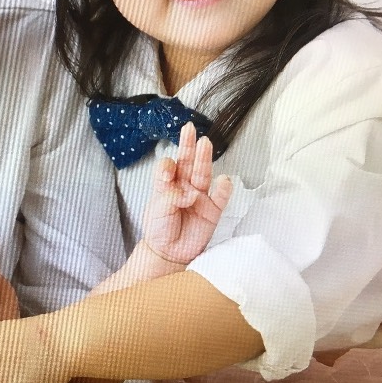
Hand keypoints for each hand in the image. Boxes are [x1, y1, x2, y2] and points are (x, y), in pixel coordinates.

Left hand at [140, 122, 231, 266]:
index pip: (168, 167)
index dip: (168, 165)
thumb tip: (189, 193)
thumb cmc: (159, 231)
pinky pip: (220, 197)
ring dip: (204, 159)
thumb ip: (170, 197)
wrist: (168, 254)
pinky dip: (223, 189)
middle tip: (189, 128)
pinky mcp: (213, 211)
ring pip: (204, 174)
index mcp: (167, 185)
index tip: (168, 171)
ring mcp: (200, 198)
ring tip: (205, 143)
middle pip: (187, 163)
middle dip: (188, 145)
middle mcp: (184, 187)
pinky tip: (224, 179)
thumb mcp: (157, 211)